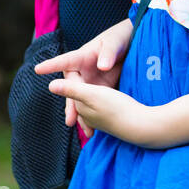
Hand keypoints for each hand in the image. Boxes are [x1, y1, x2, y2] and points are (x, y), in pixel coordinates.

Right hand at [34, 18, 133, 136]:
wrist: (130, 45)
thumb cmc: (118, 39)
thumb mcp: (114, 43)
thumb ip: (108, 54)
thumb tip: (102, 67)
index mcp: (81, 56)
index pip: (65, 61)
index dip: (51, 65)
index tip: (38, 69)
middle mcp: (81, 70)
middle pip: (72, 88)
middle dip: (71, 105)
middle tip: (71, 120)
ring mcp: (88, 81)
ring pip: (80, 99)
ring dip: (81, 114)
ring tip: (86, 130)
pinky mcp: (98, 89)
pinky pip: (91, 103)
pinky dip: (92, 115)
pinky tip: (94, 128)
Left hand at [48, 76, 165, 147]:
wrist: (139, 126)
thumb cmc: (115, 106)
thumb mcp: (92, 93)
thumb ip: (71, 89)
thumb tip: (50, 85)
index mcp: (81, 105)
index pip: (72, 87)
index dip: (75, 74)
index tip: (79, 62)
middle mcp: (87, 115)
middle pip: (80, 97)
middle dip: (78, 87)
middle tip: (76, 73)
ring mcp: (99, 120)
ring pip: (90, 104)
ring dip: (88, 97)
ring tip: (88, 88)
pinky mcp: (111, 122)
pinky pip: (100, 110)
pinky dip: (100, 103)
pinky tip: (104, 102)